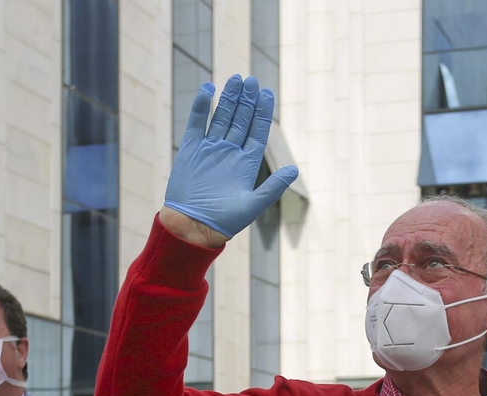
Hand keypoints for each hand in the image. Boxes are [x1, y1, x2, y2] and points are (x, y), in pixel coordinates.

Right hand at [163, 74, 297, 239]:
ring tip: (236, 79)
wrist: (192, 226)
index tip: (267, 92)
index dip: (263, 112)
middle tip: (251, 80)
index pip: (257, 131)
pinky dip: (201, 105)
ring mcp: (210, 149)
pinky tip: (208, 89)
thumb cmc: (224, 221)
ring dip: (228, 98)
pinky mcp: (191, 149)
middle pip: (241, 119)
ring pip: (221, 116)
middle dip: (247, 100)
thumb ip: (273, 187)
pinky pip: (197, 122)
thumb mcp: (253, 205)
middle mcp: (230, 152)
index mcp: (246, 163)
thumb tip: (295, 169)